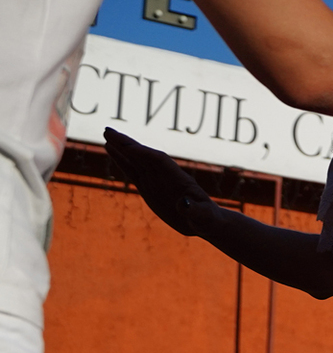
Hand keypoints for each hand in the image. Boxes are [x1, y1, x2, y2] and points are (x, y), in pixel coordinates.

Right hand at [103, 129, 218, 237]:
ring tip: (106, 134)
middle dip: (127, 144)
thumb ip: (194, 210)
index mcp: (179, 179)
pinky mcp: (148, 186)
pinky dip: (121, 160)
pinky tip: (110, 149)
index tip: (129, 148)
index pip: (160, 161)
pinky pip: (132, 170)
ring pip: (136, 160)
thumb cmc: (206, 219)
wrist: (204, 222)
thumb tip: (183, 204)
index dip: (145, 154)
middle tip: (108, 130)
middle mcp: (166, 175)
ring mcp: (156, 179)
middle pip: (144, 155)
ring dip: (121, 147)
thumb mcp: (203, 217)